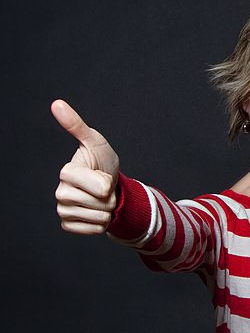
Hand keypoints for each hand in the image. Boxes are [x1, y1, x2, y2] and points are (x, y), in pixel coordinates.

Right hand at [51, 99, 119, 234]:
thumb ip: (77, 125)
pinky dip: (102, 222)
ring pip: (100, 217)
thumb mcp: (96, 142)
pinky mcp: (69, 226)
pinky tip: (95, 211)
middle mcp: (60, 193)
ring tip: (100, 197)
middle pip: (101, 203)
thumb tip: (57, 103)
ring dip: (107, 208)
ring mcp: (63, 211)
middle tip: (102, 187)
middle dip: (109, 195)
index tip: (101, 173)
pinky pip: (96, 230)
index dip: (109, 182)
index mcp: (66, 173)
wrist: (109, 186)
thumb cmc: (102, 162)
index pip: (101, 187)